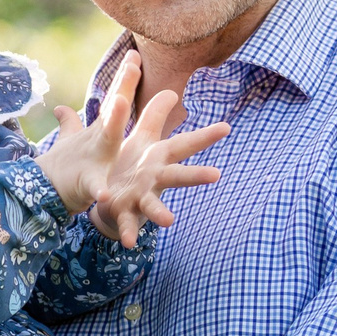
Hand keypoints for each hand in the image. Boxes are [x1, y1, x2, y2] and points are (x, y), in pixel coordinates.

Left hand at [35, 52, 224, 243]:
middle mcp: (155, 179)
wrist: (109, 198)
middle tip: (217, 174)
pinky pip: (127, 225)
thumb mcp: (142, 138)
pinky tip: (127, 243)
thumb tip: (171, 92)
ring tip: (169, 220)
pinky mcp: (125, 214)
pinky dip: (128, 233)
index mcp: (158, 158)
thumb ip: (155, 116)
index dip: (205, 136)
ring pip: (155, 205)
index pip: (184, 144)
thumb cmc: (131, 166)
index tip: (227, 127)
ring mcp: (142, 199)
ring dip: (161, 212)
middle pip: (178, 175)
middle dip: (196, 175)